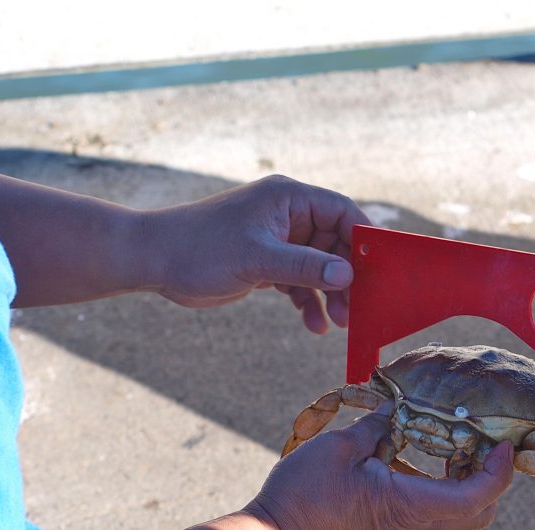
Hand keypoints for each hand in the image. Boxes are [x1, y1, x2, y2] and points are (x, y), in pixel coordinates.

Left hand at [145, 175, 369, 332]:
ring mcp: (278, 240)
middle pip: (336, 244)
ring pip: (320, 267)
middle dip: (347, 277)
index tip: (380, 269)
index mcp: (289, 199)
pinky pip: (299, 282)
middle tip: (358, 308)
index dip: (363, 239)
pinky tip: (313, 325)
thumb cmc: (200, 247)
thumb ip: (305, 267)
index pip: (342, 211)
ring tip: (339, 323)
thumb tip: (348, 276)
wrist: (154, 261)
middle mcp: (288, 216)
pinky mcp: (267, 264)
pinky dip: (308, 302)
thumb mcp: (257, 258)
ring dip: (331, 295)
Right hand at [246, 408, 514, 529]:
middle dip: (490, 483)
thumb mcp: (340, 448)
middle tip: (476, 448)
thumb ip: (377, 426)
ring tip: (452, 463)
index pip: (480, 495)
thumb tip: (396, 407)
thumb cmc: (303, 497)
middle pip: (480, 517)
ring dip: (471, 499)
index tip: (502, 443)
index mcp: (413, 508)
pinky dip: (447, 508)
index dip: (500, 469)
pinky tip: (421, 478)